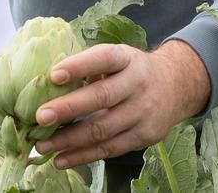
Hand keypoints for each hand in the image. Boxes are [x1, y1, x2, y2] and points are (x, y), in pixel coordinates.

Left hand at [31, 40, 209, 169]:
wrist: (177, 85)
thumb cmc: (132, 70)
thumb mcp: (118, 58)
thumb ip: (89, 66)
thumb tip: (45, 82)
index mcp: (126, 58)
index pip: (103, 59)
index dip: (79, 66)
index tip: (53, 75)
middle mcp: (138, 83)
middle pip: (101, 97)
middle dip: (68, 109)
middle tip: (40, 117)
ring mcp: (143, 112)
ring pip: (103, 129)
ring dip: (70, 140)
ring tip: (43, 146)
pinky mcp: (144, 136)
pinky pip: (110, 149)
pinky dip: (83, 156)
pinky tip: (61, 159)